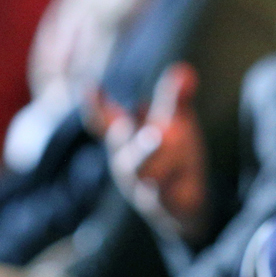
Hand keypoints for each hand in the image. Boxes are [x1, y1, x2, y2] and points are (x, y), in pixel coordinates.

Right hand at [94, 63, 209, 243]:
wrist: (181, 205)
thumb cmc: (170, 156)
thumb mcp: (174, 124)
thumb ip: (175, 99)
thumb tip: (185, 70)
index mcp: (124, 139)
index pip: (104, 120)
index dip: (97, 106)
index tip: (91, 87)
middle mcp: (127, 161)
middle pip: (121, 143)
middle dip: (129, 131)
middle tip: (144, 124)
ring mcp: (142, 185)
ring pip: (143, 168)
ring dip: (153, 152)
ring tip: (160, 137)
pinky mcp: (164, 204)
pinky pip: (165, 194)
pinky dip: (172, 181)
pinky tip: (182, 172)